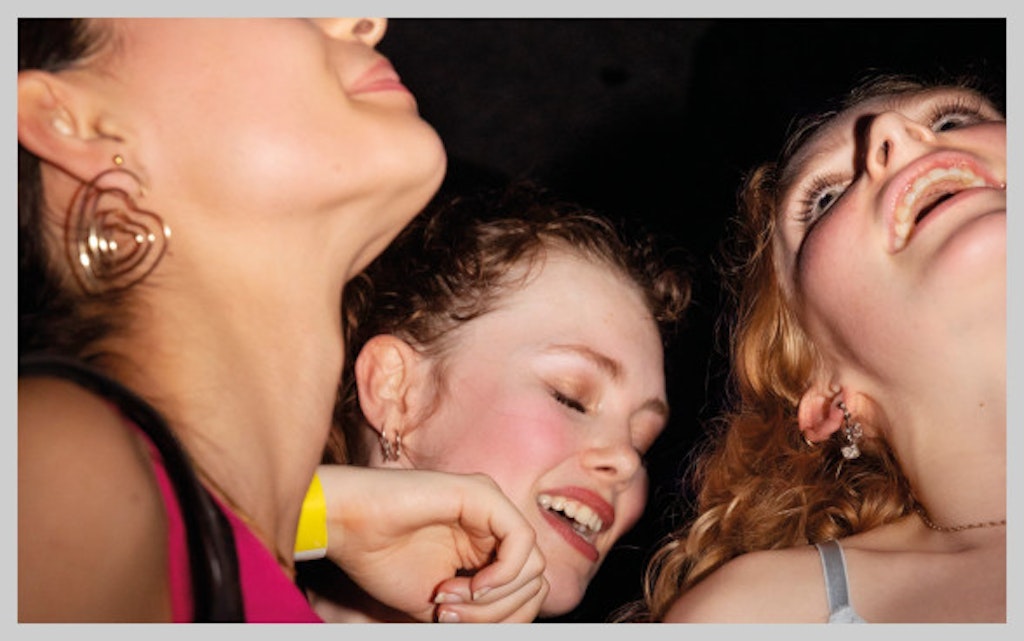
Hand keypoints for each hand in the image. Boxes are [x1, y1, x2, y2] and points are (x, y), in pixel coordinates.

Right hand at [316, 464, 546, 621]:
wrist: (348, 527)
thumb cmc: (382, 560)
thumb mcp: (444, 605)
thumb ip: (481, 613)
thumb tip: (516, 627)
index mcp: (487, 548)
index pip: (526, 592)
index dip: (498, 620)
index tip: (447, 620)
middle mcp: (495, 525)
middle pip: (534, 583)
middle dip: (495, 614)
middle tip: (448, 613)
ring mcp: (492, 507)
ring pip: (533, 567)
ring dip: (492, 600)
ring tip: (448, 598)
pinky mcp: (483, 494)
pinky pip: (522, 540)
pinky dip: (502, 574)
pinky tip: (471, 586)